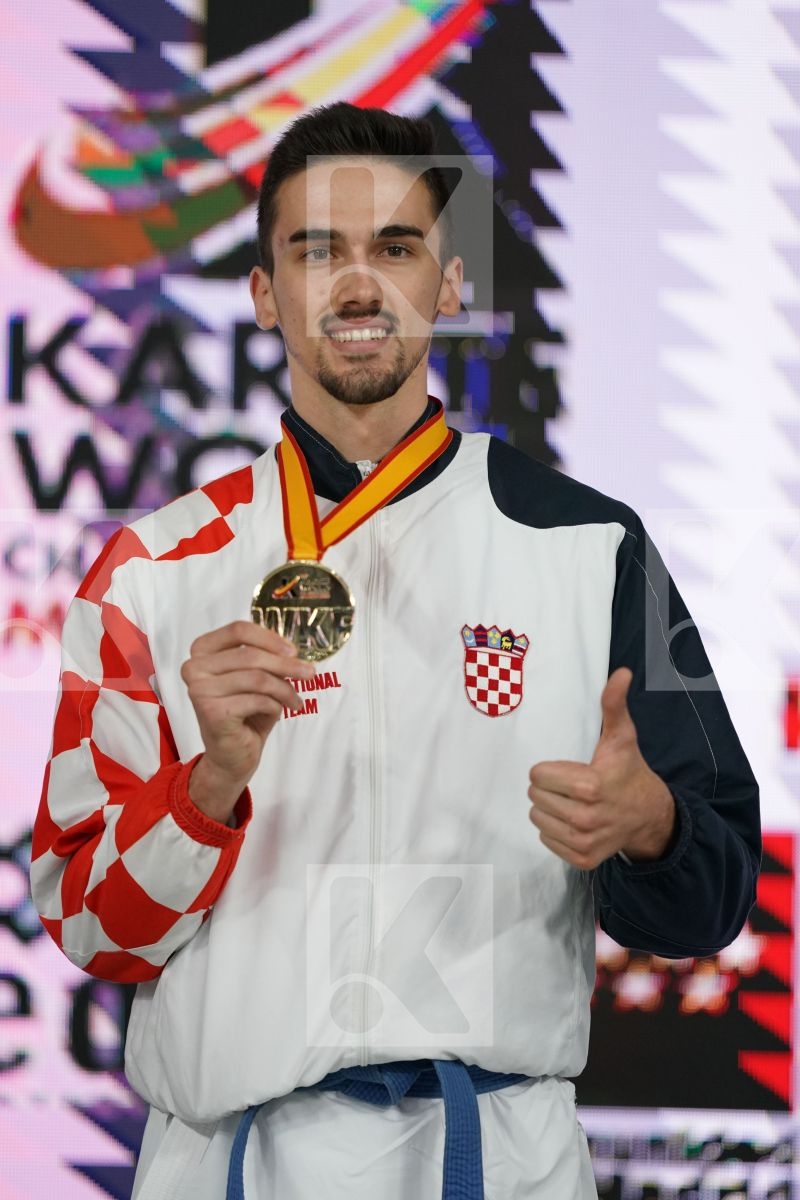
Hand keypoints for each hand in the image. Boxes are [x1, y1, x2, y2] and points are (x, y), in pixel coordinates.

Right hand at [181, 621, 314, 822]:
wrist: (231, 755)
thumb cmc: (244, 713)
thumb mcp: (256, 678)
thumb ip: (266, 658)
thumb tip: (291, 649)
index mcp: (202, 651)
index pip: (238, 630)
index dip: (270, 638)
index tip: (293, 650)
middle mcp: (194, 668)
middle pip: (250, 654)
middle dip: (286, 665)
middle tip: (310, 673)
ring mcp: (199, 690)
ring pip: (257, 677)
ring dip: (285, 689)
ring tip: (296, 700)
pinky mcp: (212, 712)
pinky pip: (257, 699)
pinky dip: (275, 705)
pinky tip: (278, 713)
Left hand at [527, 668, 675, 868]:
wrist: (648, 815)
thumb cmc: (628, 771)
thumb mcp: (621, 736)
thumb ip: (614, 705)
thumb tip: (622, 672)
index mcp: (589, 786)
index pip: (537, 775)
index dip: (550, 769)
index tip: (572, 769)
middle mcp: (585, 818)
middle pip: (535, 796)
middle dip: (549, 787)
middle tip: (572, 785)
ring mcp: (584, 842)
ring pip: (537, 817)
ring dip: (549, 808)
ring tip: (573, 802)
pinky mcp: (583, 859)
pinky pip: (546, 838)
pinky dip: (555, 829)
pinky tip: (575, 821)